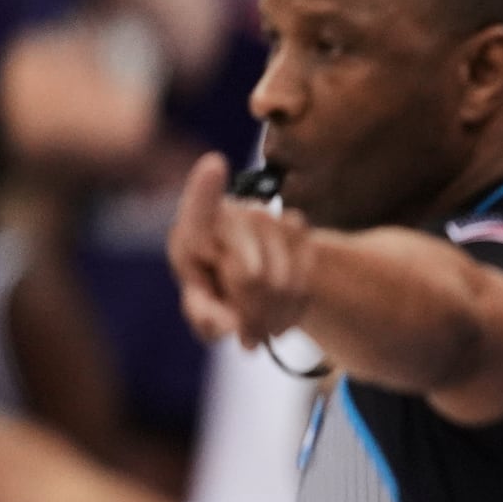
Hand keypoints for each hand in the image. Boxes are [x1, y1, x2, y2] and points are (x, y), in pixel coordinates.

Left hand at [166, 152, 316, 349]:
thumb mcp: (203, 310)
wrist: (256, 280)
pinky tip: (283, 316)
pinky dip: (297, 306)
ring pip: (282, 282)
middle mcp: (231, 214)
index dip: (206, 188)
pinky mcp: (300, 229)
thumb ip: (207, 317)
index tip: (214, 163)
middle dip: (250, 313)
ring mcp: (269, 217)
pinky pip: (306, 277)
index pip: (199, 210)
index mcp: (196, 229)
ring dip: (275, 316)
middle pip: (249, 276)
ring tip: (263, 330)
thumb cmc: (215, 292)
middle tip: (246, 338)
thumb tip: (231, 325)